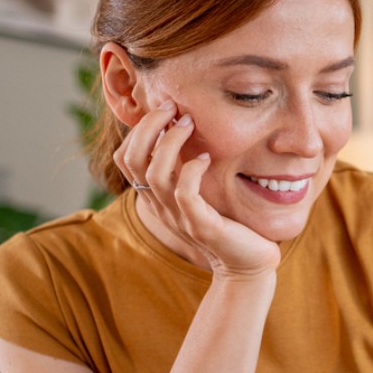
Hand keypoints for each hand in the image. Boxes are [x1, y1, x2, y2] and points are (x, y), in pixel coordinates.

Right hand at [114, 100, 280, 277]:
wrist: (247, 265)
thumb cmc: (229, 224)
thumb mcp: (202, 192)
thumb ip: (188, 169)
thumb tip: (186, 128)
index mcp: (157, 196)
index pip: (125, 158)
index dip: (138, 130)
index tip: (164, 110)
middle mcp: (160, 206)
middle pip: (132, 160)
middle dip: (148, 127)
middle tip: (171, 107)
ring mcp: (178, 217)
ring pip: (155, 173)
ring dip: (170, 141)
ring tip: (189, 122)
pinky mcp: (201, 225)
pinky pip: (185, 193)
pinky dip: (193, 169)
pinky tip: (208, 157)